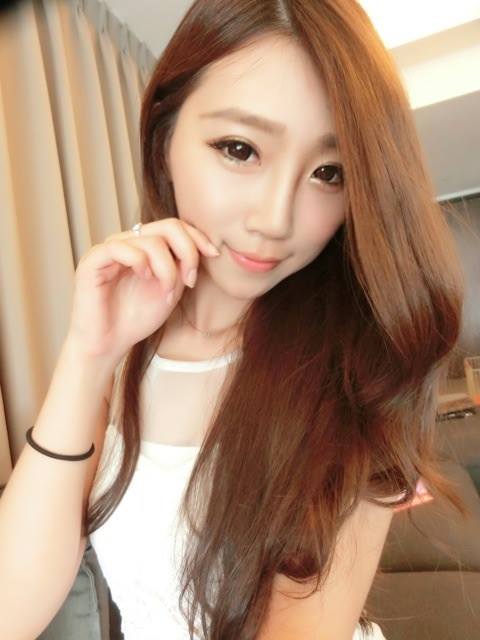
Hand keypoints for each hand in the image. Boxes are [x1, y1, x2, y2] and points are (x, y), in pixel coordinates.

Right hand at [65, 217, 219, 363]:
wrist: (108, 344)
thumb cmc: (136, 319)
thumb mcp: (171, 289)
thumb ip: (182, 265)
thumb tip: (202, 245)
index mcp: (144, 247)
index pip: (175, 226)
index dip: (197, 237)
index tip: (214, 255)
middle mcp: (127, 242)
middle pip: (167, 226)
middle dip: (188, 252)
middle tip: (190, 280)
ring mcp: (110, 249)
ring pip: (150, 240)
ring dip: (168, 268)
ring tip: (167, 291)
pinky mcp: (93, 260)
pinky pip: (121, 247)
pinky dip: (140, 262)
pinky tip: (145, 278)